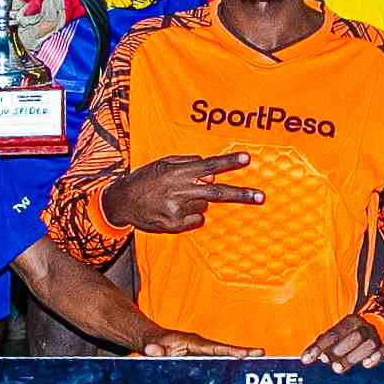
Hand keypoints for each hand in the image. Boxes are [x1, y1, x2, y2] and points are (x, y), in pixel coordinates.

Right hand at [101, 152, 263, 233]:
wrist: (122, 202)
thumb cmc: (145, 179)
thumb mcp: (163, 164)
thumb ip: (187, 164)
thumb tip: (211, 174)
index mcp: (178, 172)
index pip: (209, 165)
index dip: (229, 162)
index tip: (247, 158)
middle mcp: (180, 190)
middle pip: (218, 193)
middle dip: (241, 194)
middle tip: (261, 196)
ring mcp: (178, 209)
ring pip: (204, 206)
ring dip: (197, 201)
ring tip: (175, 198)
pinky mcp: (174, 224)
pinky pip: (195, 219)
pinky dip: (190, 215)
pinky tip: (173, 209)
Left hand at [140, 329, 260, 357]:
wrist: (151, 340)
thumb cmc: (153, 343)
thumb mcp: (150, 346)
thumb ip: (153, 350)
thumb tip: (152, 350)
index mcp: (191, 342)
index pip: (213, 347)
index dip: (230, 351)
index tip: (245, 353)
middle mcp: (200, 346)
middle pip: (224, 351)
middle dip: (243, 352)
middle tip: (261, 354)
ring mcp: (202, 352)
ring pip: (223, 357)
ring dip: (240, 360)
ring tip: (260, 362)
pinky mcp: (201, 359)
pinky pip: (217, 363)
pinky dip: (230, 367)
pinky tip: (242, 373)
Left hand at [302, 315, 383, 372]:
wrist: (374, 333)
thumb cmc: (347, 339)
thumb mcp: (335, 338)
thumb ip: (323, 346)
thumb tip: (307, 358)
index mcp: (350, 321)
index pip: (333, 334)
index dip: (319, 347)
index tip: (306, 359)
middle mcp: (364, 327)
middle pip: (354, 336)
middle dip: (339, 350)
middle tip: (326, 361)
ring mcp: (376, 337)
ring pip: (369, 344)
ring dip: (352, 357)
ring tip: (338, 368)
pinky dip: (377, 356)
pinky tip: (366, 364)